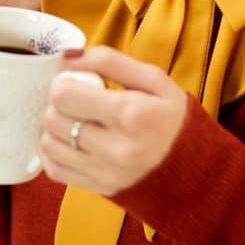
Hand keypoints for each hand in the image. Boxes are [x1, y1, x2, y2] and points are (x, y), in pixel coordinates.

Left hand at [39, 47, 187, 196]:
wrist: (196, 167)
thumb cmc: (172, 116)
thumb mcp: (153, 78)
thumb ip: (108, 60)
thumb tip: (67, 56)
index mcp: (130, 113)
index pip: (64, 95)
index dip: (62, 83)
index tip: (75, 82)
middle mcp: (116, 147)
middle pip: (53, 118)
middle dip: (57, 104)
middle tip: (75, 100)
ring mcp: (106, 172)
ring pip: (48, 144)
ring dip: (53, 128)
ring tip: (73, 120)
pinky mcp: (99, 188)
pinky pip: (54, 170)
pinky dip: (54, 152)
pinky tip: (69, 141)